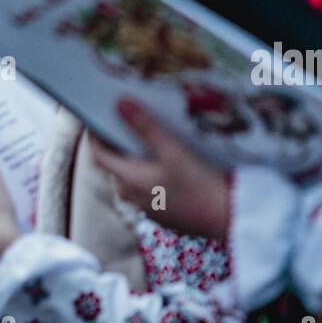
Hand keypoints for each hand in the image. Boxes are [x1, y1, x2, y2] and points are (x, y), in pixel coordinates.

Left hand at [90, 100, 231, 239]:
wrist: (226, 219)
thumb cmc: (197, 184)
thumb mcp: (171, 150)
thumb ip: (144, 126)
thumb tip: (119, 103)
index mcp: (126, 180)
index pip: (98, 153)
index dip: (95, 134)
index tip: (99, 114)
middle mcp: (130, 195)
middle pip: (114, 163)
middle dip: (117, 142)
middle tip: (128, 118)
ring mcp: (144, 206)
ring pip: (131, 175)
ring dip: (135, 156)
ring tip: (149, 134)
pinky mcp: (160, 211)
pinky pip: (145, 186)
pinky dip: (148, 170)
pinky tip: (166, 159)